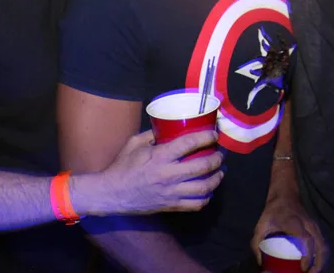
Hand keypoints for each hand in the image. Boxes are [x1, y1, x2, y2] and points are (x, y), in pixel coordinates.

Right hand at [100, 130, 224, 214]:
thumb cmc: (122, 166)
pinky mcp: (171, 206)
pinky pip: (196, 204)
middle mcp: (168, 175)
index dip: (206, 137)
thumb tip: (168, 126)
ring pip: (204, 188)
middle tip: (221, 153)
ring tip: (220, 171)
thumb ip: (151, 134)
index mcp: (159, 157)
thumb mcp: (134, 144)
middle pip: (202, 166)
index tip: (214, 134)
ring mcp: (171, 193)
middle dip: (217, 158)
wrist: (112, 194)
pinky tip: (209, 190)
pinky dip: (207, 197)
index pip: (189, 144)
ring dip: (217, 178)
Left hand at [251, 191, 326, 272]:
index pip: (306, 240)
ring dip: (321, 261)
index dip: (307, 255)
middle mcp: (308, 224)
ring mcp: (314, 226)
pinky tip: (315, 265)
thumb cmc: (273, 210)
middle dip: (317, 264)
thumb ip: (257, 243)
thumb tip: (260, 262)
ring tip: (313, 272)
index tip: (302, 268)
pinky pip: (323, 243)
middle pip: (320, 246)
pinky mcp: (317, 228)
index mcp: (295, 223)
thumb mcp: (261, 225)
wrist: (285, 193)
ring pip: (324, 246)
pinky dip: (321, 256)